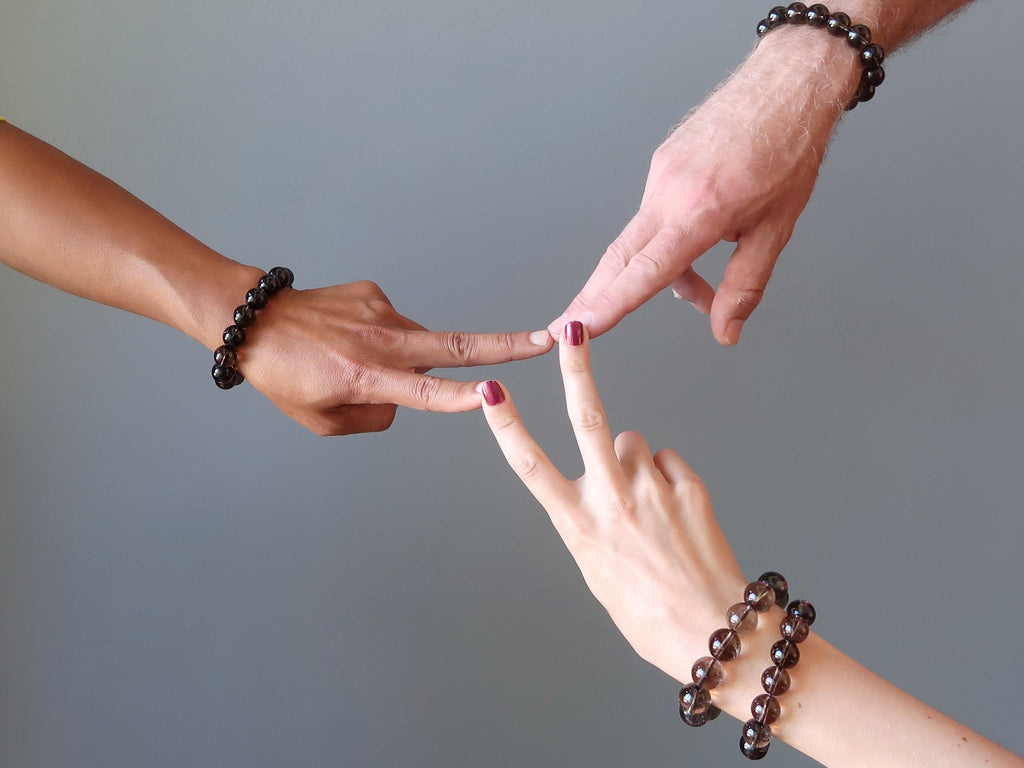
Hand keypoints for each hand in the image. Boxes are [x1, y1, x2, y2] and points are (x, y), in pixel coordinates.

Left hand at [239, 279, 552, 434]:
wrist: (251, 320)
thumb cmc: (284, 376)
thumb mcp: (323, 421)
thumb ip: (375, 417)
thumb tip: (405, 398)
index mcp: (366, 378)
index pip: (425, 393)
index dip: (461, 398)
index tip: (495, 395)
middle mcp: (379, 342)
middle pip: (454, 347)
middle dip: (504, 346)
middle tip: (545, 340)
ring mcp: (379, 312)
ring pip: (416, 344)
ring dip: (406, 357)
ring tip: (356, 360)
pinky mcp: (373, 293)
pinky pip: (393, 325)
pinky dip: (382, 337)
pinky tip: (349, 338)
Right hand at [479, 321, 745, 675]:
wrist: (715, 632)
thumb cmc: (647, 612)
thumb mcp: (598, 570)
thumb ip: (592, 516)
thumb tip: (607, 469)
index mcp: (579, 526)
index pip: (530, 466)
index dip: (506, 426)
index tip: (491, 392)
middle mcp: (612, 500)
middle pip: (588, 417)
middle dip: (576, 367)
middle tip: (572, 328)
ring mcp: (653, 490)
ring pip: (632, 441)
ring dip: (633, 459)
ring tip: (647, 503)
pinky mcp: (689, 487)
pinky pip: (668, 461)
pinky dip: (666, 477)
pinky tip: (674, 512)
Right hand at [551, 35, 852, 344]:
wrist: (787, 84)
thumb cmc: (789, 148)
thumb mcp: (776, 229)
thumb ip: (745, 286)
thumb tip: (725, 330)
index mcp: (700, 210)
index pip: (646, 270)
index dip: (610, 303)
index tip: (580, 326)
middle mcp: (670, 191)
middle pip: (618, 258)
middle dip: (592, 297)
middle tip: (566, 329)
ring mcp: (661, 173)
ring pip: (640, 240)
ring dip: (656, 274)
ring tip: (699, 292)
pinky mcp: (662, 162)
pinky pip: (653, 215)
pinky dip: (667, 241)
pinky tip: (702, 241)